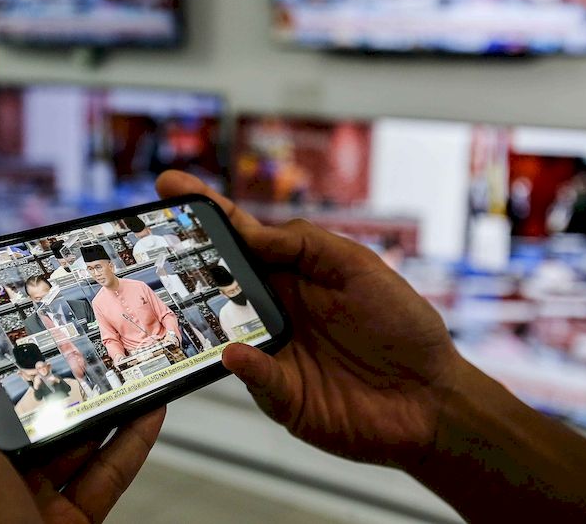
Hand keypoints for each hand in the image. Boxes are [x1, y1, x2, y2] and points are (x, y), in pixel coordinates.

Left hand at [0, 305, 163, 522]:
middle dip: (61, 371)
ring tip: (130, 360)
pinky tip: (146, 414)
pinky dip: (126, 445)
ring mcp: (18, 504)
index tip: (21, 305)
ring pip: (67, 441)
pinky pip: (100, 477)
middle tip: (95, 327)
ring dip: (101, 402)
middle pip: (21, 409)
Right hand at [156, 171, 462, 469]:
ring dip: (200, 314)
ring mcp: (275, 352)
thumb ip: (306, 245)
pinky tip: (236, 352)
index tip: (170, 185)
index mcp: (295, 273)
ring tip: (173, 294)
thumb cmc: (404, 327)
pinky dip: (244, 364)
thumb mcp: (360, 268)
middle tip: (151, 245)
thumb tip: (250, 231)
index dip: (208, 210)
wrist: (433, 399)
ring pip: (223, 330)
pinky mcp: (282, 394)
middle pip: (219, 281)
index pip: (243, 236)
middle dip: (183, 262)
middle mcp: (277, 309)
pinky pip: (254, 377)